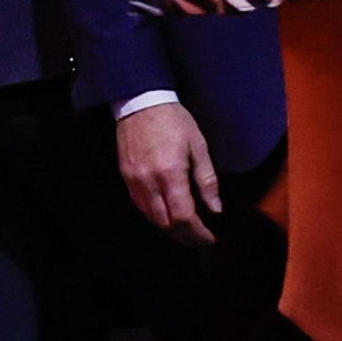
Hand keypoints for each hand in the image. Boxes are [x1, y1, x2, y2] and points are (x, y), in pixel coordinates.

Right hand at [113, 100, 222, 243]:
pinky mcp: (126, 176)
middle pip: (166, 224)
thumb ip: (207, 180)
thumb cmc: (174, 120)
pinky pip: (140, 206)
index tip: (210, 238)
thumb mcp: (199, 146)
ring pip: (151, 218)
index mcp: (170, 173)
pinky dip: (155, 216)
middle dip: (185, 237)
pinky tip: (167, 214)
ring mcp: (134, 180)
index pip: (183, 217)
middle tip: (200, 240)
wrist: (140, 101)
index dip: (198, 233)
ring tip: (186, 230)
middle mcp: (149, 181)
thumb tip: (215, 208)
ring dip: (170, 229)